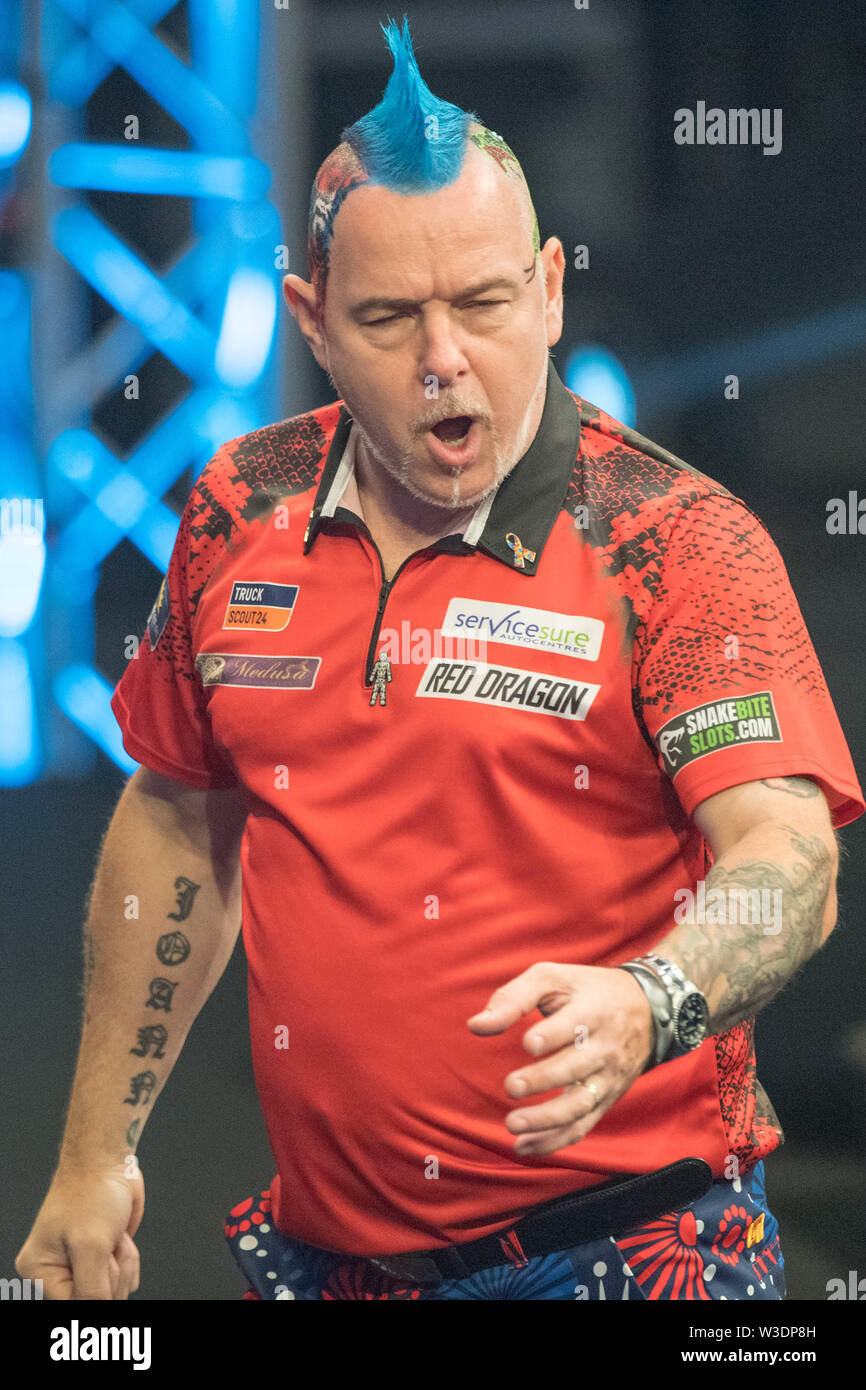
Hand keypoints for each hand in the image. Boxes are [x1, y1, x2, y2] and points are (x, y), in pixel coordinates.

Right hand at [15, 1161, 144, 1298]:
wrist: (108, 1161)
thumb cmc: (92, 1191)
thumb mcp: (91, 1245)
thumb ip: (92, 1289)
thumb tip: (99, 1311)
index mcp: (40, 1270)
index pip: (73, 1305)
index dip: (96, 1292)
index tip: (101, 1263)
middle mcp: (58, 1271)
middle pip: (95, 1301)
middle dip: (111, 1274)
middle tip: (106, 1243)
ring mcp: (83, 1265)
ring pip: (115, 1292)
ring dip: (123, 1264)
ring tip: (112, 1237)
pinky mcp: (105, 1258)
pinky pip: (126, 1280)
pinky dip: (130, 1260)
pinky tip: (120, 1238)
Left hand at [467, 962, 654, 1156]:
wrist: (647, 1009)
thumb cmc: (586, 990)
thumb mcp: (553, 978)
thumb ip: (512, 998)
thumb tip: (475, 1026)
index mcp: (592, 1011)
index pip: (574, 1026)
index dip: (552, 1035)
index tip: (528, 1043)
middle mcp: (604, 1047)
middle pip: (576, 1068)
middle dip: (544, 1080)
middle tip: (511, 1086)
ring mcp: (607, 1077)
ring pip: (580, 1104)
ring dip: (546, 1120)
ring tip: (512, 1125)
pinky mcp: (606, 1099)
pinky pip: (583, 1126)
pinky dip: (554, 1141)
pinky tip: (524, 1146)